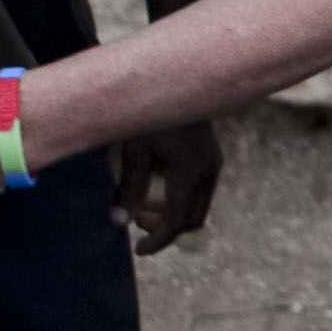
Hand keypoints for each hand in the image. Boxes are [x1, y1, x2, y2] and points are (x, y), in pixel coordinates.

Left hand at [112, 116, 222, 254]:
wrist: (179, 80)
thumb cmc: (150, 112)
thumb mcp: (134, 151)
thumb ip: (128, 188)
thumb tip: (118, 222)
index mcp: (190, 173)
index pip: (175, 222)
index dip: (156, 240)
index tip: (138, 250)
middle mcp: (208, 172)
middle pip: (191, 220)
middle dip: (164, 229)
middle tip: (137, 222)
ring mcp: (213, 164)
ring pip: (197, 207)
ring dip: (171, 214)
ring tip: (143, 206)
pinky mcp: (211, 157)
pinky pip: (199, 192)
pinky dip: (179, 199)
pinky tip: (157, 186)